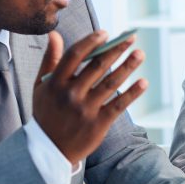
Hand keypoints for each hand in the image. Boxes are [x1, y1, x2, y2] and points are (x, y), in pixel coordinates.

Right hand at [33, 30, 146, 163]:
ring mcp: (85, 110)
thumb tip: (56, 34)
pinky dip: (132, 93)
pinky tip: (143, 82)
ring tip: (140, 54)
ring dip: (128, 67)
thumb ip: (50, 60)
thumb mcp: (41, 86)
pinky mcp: (98, 124)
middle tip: (131, 37)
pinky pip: (119, 105)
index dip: (91, 41)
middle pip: (97, 66)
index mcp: (55, 83)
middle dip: (116, 49)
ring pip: (111, 83)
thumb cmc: (47, 113)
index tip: (105, 33)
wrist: (48, 150)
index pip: (74, 55)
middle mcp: (70, 94)